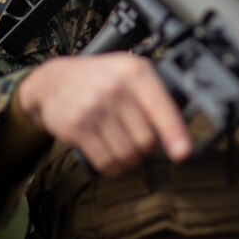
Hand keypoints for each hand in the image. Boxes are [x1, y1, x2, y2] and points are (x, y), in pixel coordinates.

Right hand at [18, 53, 191, 174]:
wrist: (55, 80)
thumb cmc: (101, 79)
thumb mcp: (130, 73)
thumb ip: (155, 96)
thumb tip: (179, 132)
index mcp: (135, 72)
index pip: (161, 107)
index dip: (174, 132)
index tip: (183, 152)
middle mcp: (115, 88)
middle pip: (146, 139)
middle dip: (147, 147)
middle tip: (139, 139)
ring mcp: (93, 108)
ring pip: (127, 154)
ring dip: (130, 159)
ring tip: (123, 145)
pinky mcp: (75, 127)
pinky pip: (105, 161)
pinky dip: (113, 166)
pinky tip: (111, 156)